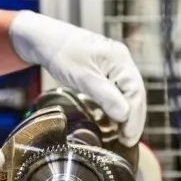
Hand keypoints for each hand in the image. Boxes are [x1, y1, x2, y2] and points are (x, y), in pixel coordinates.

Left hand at [9, 11, 145, 145]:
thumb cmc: (60, 53)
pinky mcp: (105, 72)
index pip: (136, 91)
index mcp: (119, 59)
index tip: (128, 137)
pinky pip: (117, 92)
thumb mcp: (82, 76)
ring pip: (127, 94)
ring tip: (122, 137)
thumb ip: (104, 95)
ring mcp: (114, 66)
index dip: (135, 117)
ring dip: (127, 115)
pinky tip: (114, 122)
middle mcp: (121, 61)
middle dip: (133, 119)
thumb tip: (124, 116)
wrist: (44, 39)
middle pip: (135, 94)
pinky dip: (117, 108)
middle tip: (128, 141)